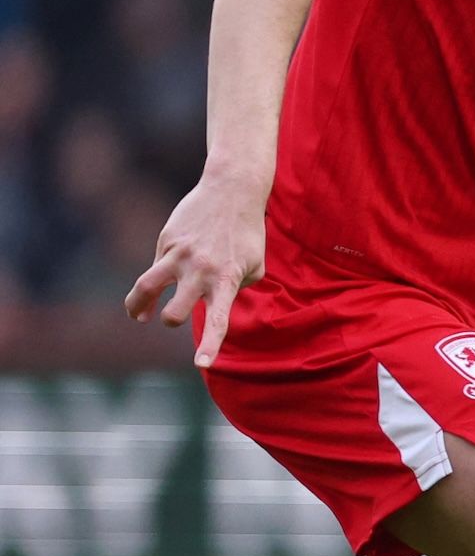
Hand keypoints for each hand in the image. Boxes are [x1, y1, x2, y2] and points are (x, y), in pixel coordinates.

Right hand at [125, 170, 268, 366]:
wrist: (232, 191)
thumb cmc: (247, 232)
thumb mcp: (254, 262)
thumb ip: (239, 287)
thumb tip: (217, 302)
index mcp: (228, 280)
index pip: (219, 320)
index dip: (210, 345)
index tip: (202, 365)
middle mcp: (201, 272)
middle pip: (174, 312)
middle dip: (170, 320)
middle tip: (170, 318)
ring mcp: (180, 256)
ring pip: (146, 288)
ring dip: (138, 306)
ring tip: (138, 315)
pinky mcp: (166, 242)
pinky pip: (156, 266)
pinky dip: (158, 274)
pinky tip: (166, 270)